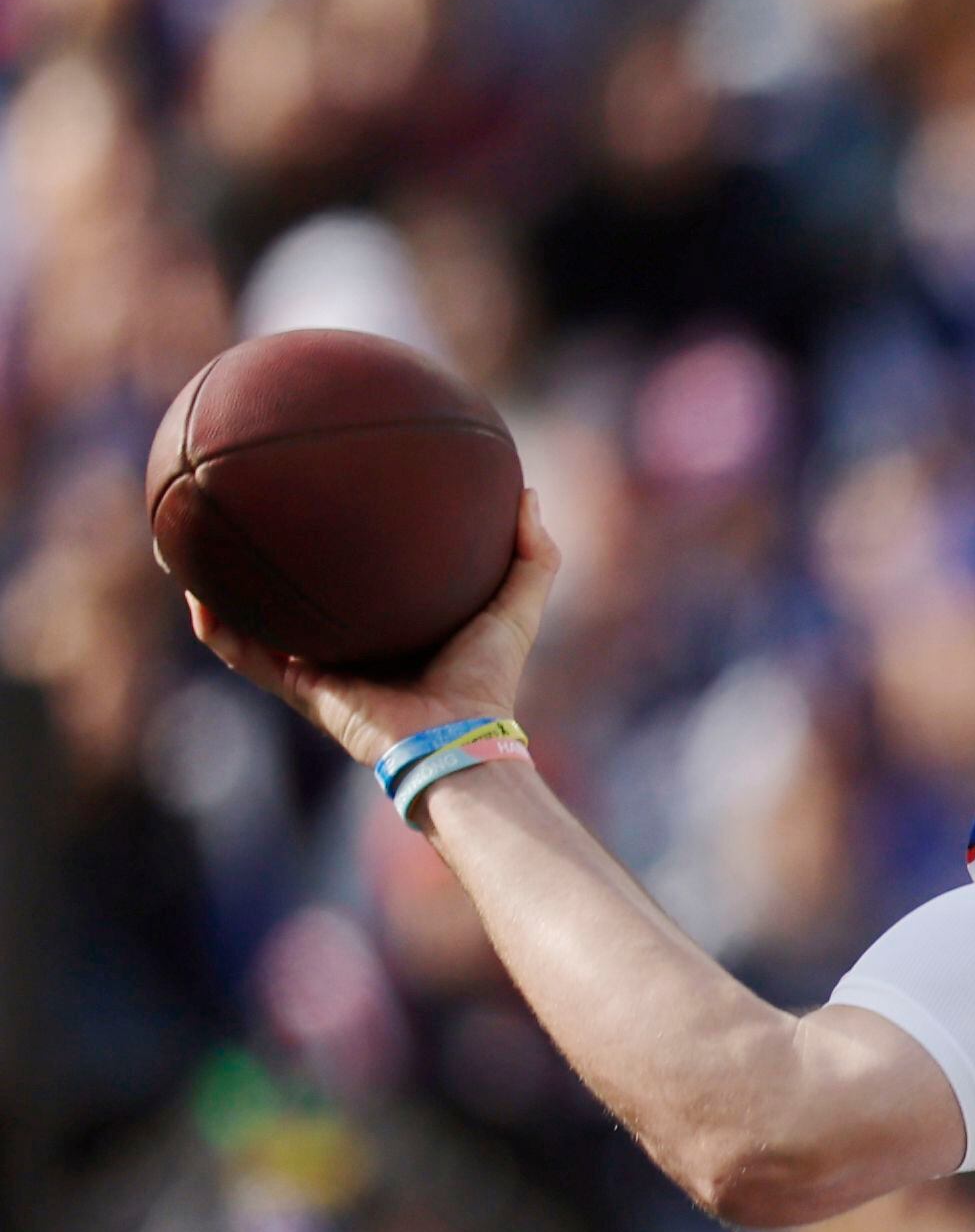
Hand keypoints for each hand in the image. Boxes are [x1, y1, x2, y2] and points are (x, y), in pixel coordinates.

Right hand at [184, 491, 559, 768]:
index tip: (316, 496)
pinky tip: (193, 590)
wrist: (456, 739)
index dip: (331, 543)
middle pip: (292, 593)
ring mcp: (316, 668)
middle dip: (260, 554)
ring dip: (217, 585)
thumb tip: (527, 492)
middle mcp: (346, 645)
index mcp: (388, 626)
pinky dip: (215, 625)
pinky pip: (243, 653)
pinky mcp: (298, 688)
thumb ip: (532, 555)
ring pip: (252, 620)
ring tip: (184, 544)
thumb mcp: (515, 607)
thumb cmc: (488, 680)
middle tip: (236, 505)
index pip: (351, 578)